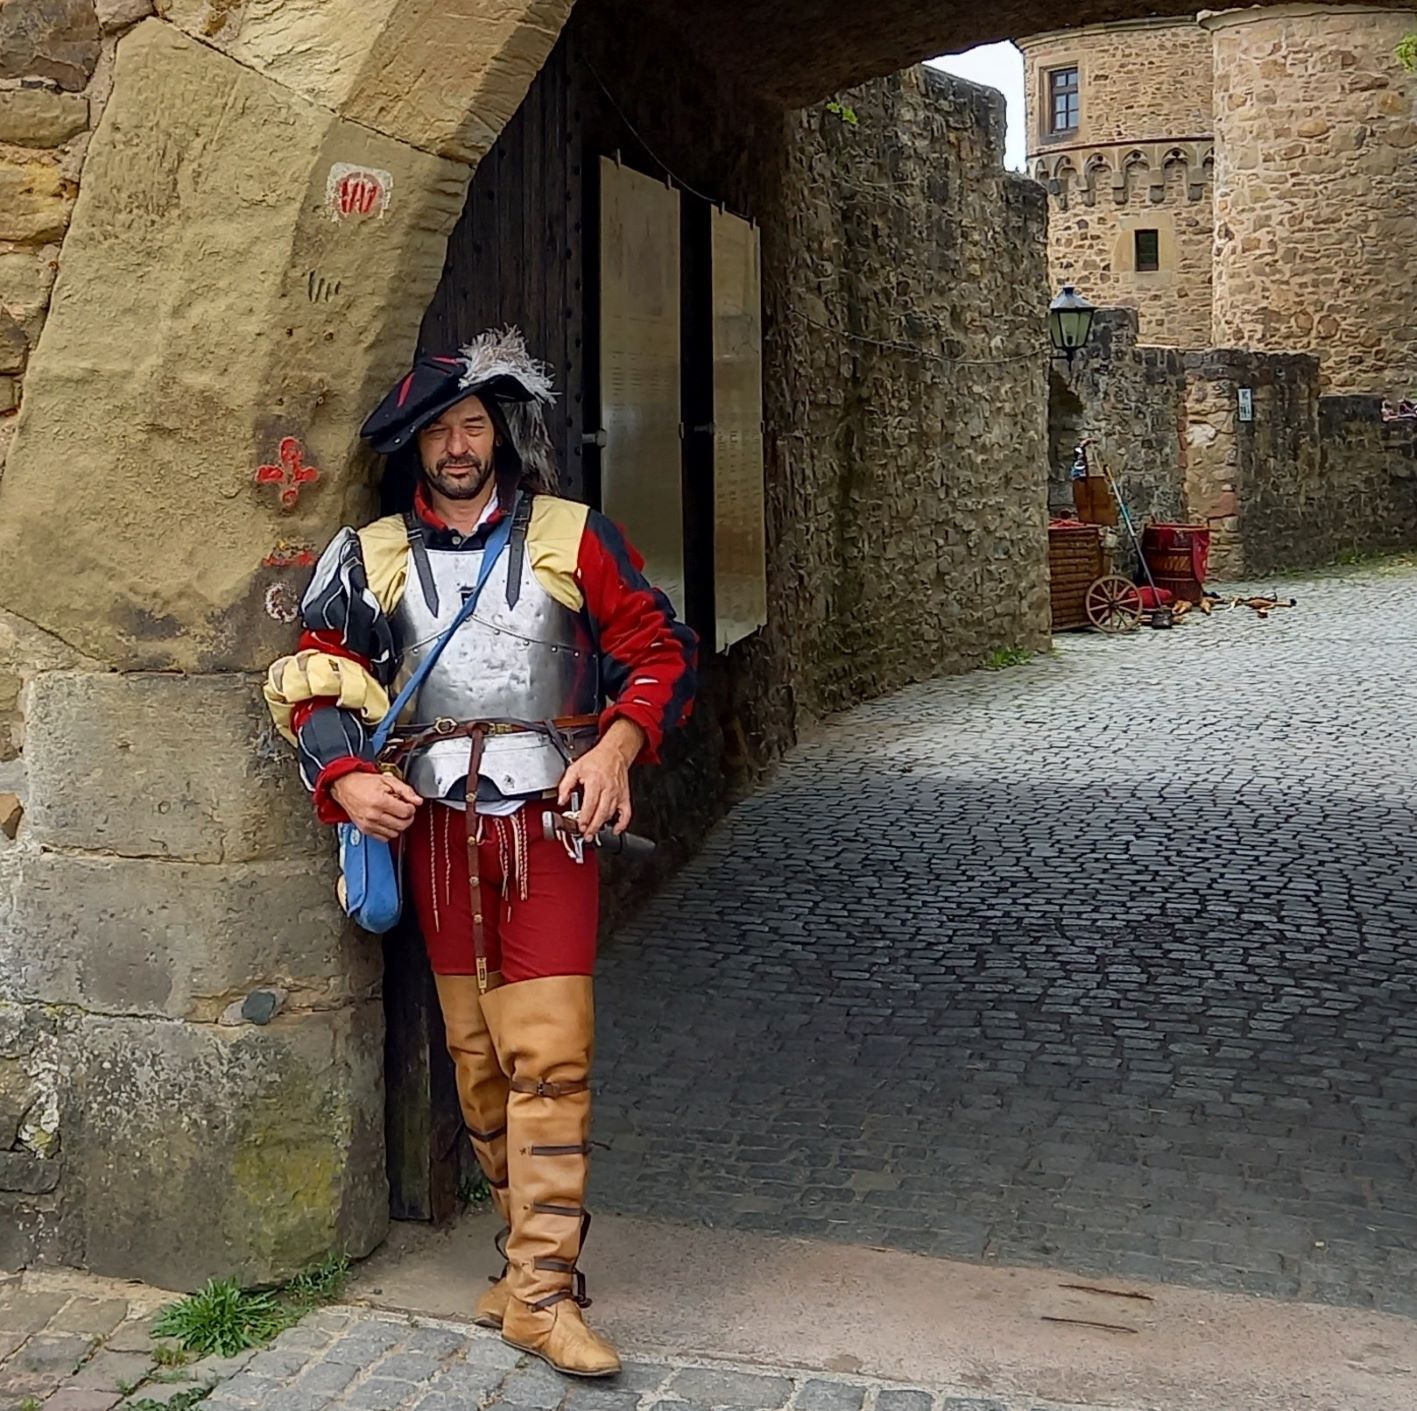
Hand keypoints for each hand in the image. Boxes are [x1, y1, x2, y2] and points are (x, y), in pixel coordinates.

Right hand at [332, 771, 421, 840]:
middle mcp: (373, 815)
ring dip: (399, 825)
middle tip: (405, 810)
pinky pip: (384, 838)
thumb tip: (418, 800)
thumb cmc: (364, 783)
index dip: (411, 808)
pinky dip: (389, 831)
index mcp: (379, 801)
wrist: (345, 787)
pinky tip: (387, 821)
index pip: (406, 812)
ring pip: (394, 833)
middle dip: (407, 818)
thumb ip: (405, 790)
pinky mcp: (365, 830)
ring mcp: (369, 824)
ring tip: (394, 815)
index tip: (409, 804)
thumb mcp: (387, 780)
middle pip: (402, 825)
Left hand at [557, 719, 645, 837]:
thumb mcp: (575, 768)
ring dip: (602, 825)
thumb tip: (561, 800)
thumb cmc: (596, 760)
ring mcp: (618, 794)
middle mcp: (608, 789)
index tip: (580, 826)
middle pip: (601, 813)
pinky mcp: (625, 796)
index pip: (590, 805)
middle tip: (586, 835)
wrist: (614, 752)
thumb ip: (565, 785)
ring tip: (594, 832)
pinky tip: (615, 830)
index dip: (585, 818)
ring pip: (611, 814)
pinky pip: (626, 813)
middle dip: (593, 827)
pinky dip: (622, 824)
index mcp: (595, 782)